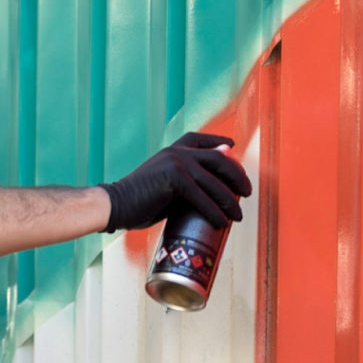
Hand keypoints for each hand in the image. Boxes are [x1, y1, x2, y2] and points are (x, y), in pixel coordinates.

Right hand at [99, 132, 251, 231]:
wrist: (116, 204)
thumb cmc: (141, 199)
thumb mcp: (168, 184)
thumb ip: (187, 180)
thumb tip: (212, 183)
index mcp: (173, 149)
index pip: (202, 139)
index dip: (220, 141)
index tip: (233, 146)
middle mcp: (177, 152)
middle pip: (219, 159)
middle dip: (237, 176)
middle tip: (246, 193)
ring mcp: (176, 163)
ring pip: (215, 181)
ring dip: (230, 201)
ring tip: (237, 216)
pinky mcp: (174, 179)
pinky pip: (203, 197)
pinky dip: (215, 212)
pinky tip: (222, 222)